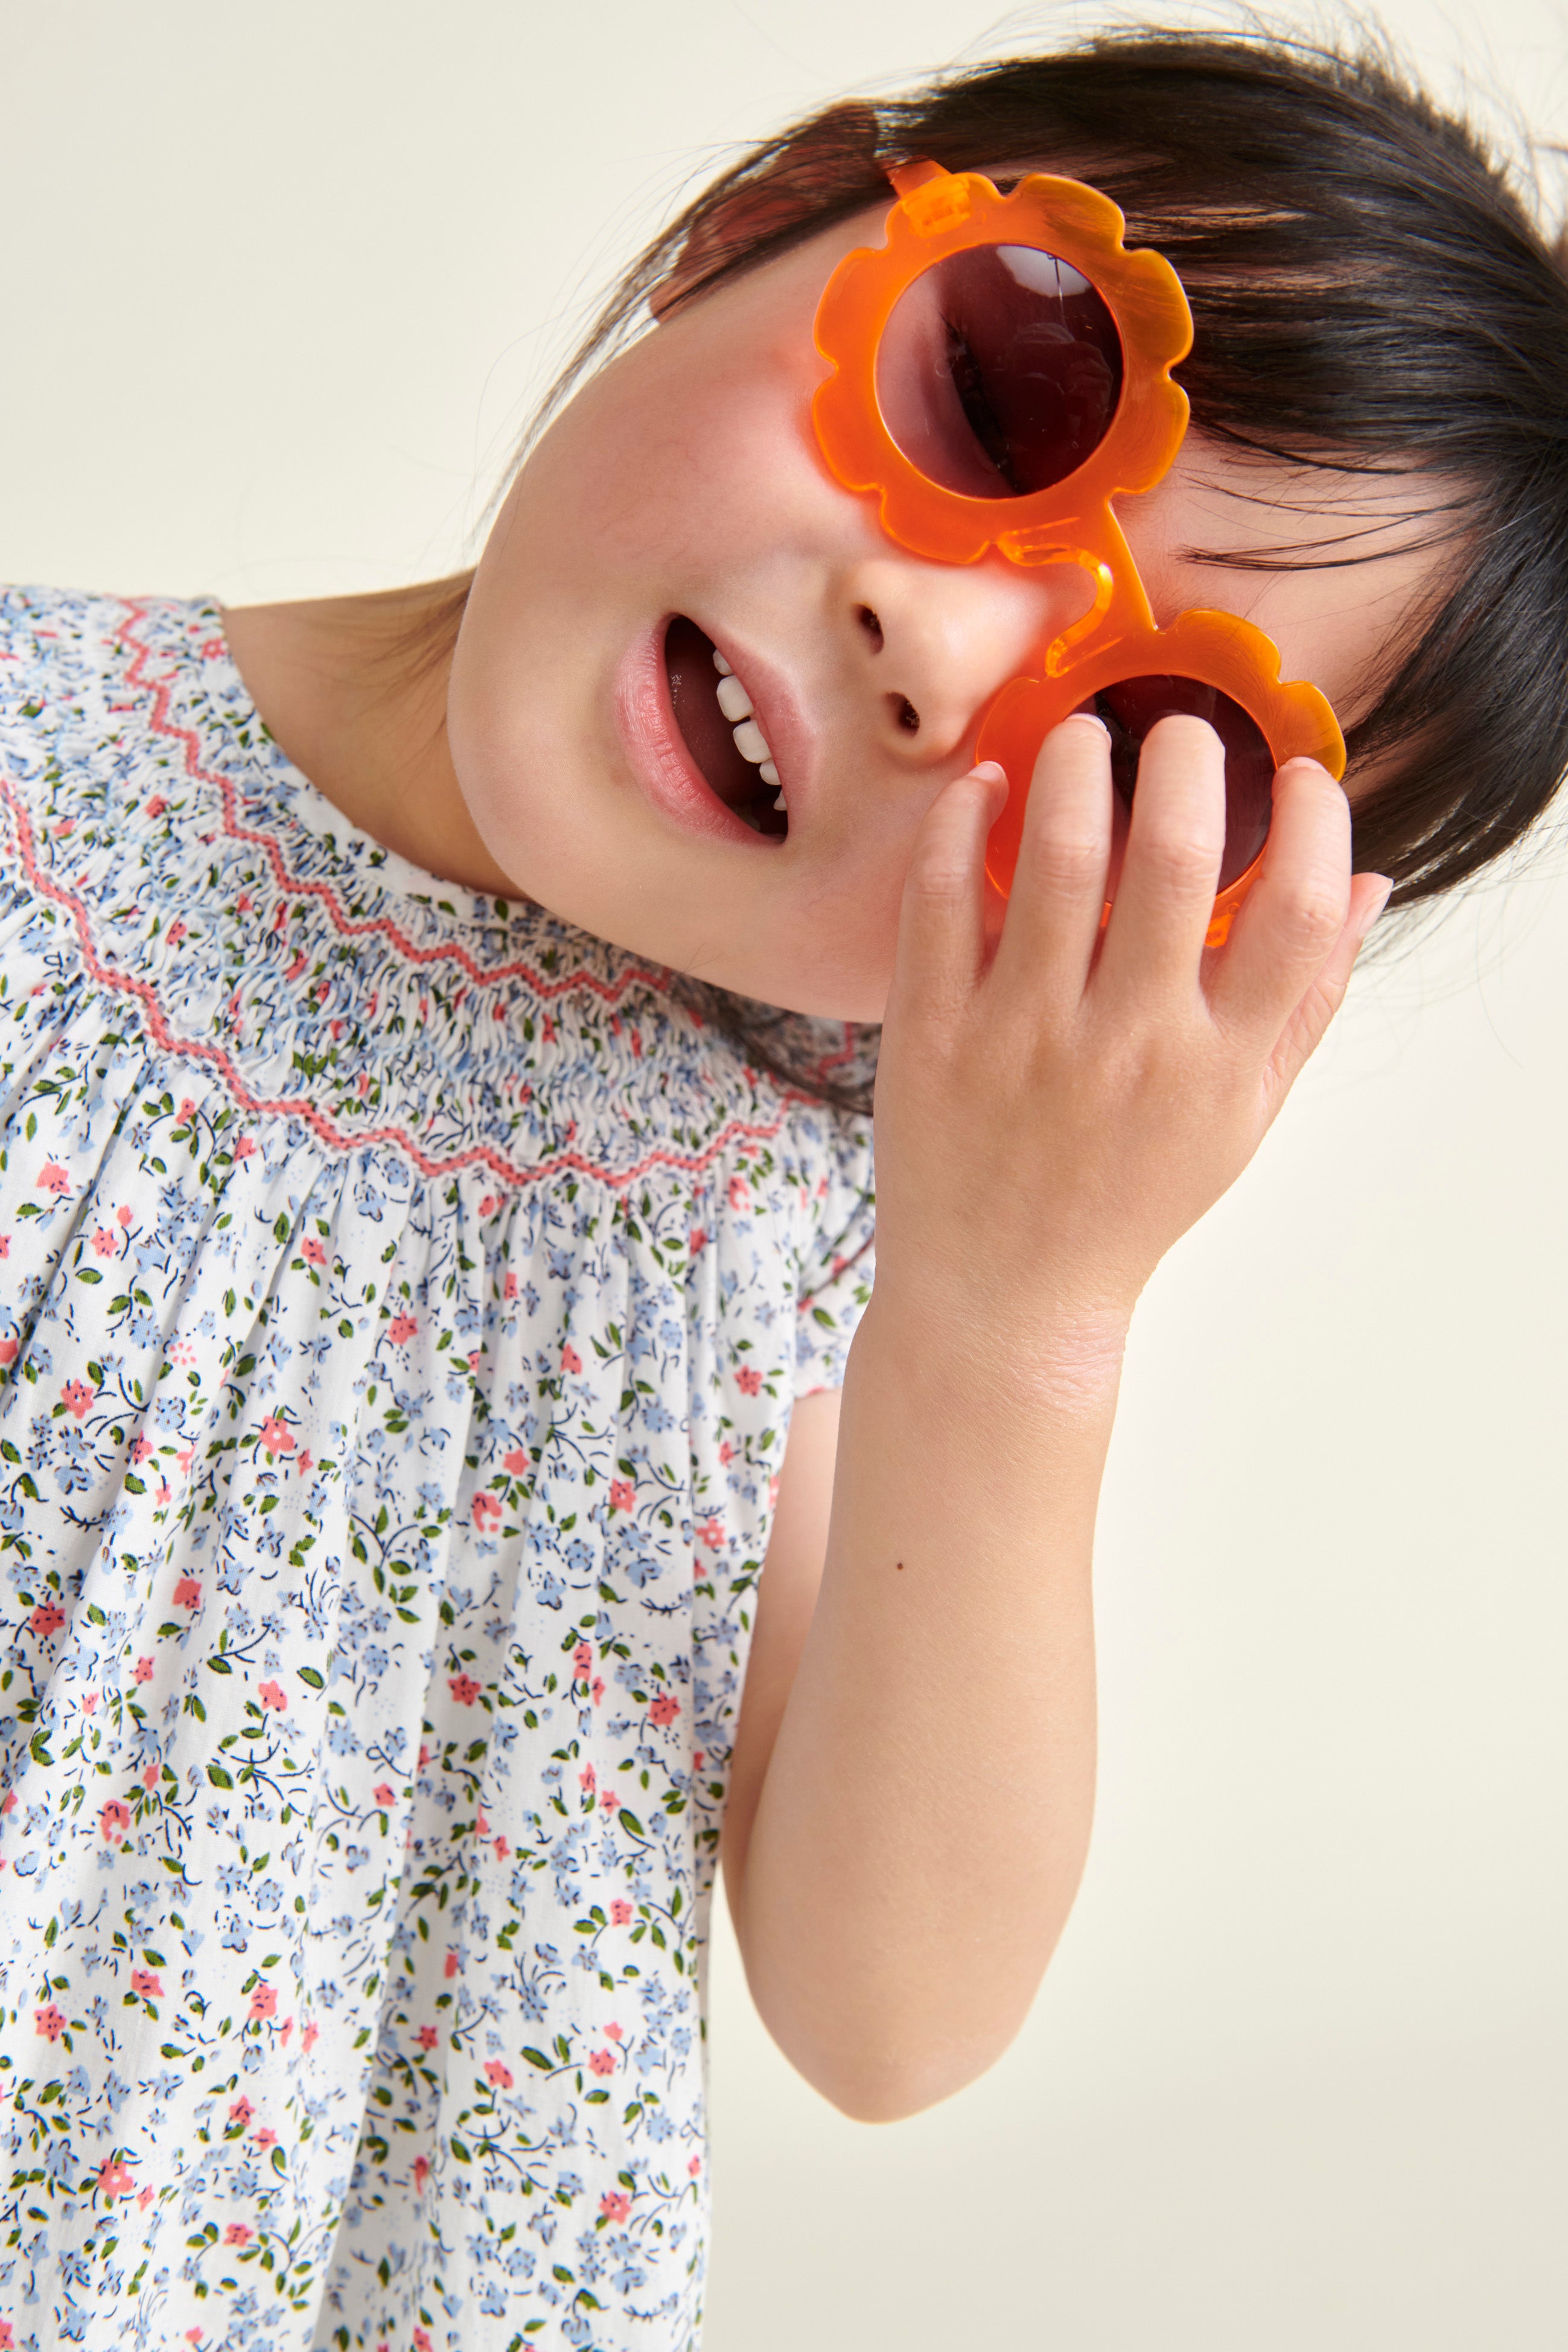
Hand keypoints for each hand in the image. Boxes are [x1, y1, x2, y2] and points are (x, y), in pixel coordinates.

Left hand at [870, 714, 1390, 1360]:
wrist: (1005, 1298)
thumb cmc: (1128, 1197)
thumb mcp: (1238, 1118)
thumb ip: (1304, 1004)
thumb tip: (1363, 882)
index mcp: (1218, 1067)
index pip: (1298, 915)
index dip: (1314, 823)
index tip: (1297, 776)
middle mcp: (1128, 1046)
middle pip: (1178, 859)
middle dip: (1185, 760)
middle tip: (1176, 730)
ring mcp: (1023, 1039)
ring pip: (1059, 859)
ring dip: (1074, 768)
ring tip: (1081, 737)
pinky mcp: (932, 1037)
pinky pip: (940, 903)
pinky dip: (960, 827)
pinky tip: (981, 791)